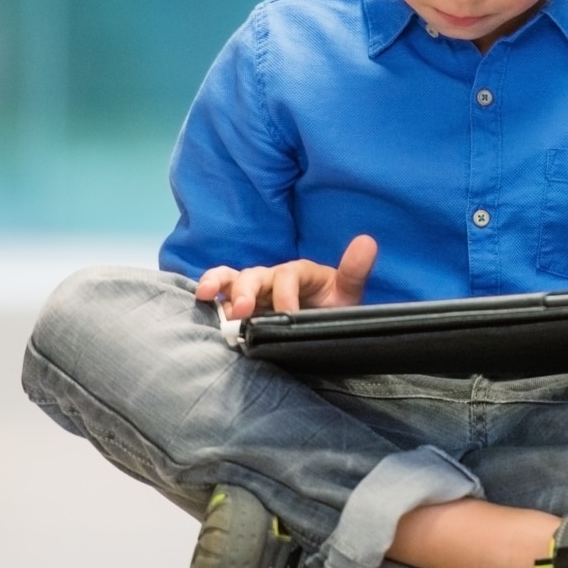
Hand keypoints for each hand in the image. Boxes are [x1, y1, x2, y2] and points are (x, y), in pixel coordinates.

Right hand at [197, 235, 378, 318]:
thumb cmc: (332, 308)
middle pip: (255, 275)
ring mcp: (254, 290)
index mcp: (299, 273)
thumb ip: (354, 271)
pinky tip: (199, 303)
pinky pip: (220, 293)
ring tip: (206, 296)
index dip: (286, 294)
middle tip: (243, 311)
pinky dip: (208, 293)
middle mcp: (273, 278)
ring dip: (219, 285)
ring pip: (232, 279)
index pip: (289, 276)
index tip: (288, 315)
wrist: (322, 327)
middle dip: (247, 291)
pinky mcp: (240, 304)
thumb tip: (368, 241)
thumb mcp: (347, 293)